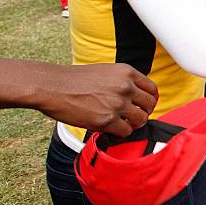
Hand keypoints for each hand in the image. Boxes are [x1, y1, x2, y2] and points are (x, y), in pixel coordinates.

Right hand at [38, 63, 158, 136]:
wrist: (53, 86)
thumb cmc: (76, 80)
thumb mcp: (106, 71)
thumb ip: (123, 81)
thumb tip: (135, 96)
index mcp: (127, 72)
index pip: (152, 89)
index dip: (150, 100)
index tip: (145, 106)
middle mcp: (125, 86)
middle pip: (149, 105)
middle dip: (144, 113)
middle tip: (134, 117)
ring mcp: (117, 103)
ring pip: (140, 120)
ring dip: (133, 124)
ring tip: (123, 124)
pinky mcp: (106, 120)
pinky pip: (125, 131)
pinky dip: (121, 133)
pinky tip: (111, 129)